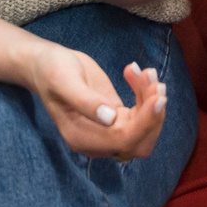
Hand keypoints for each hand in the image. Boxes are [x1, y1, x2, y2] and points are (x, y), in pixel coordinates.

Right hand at [26, 41, 166, 160]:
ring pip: (145, 129)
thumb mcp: (64, 81)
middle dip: (153, 115)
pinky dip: (145, 94)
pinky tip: (134, 70)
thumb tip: (110, 119)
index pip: (123, 140)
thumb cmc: (52, 70)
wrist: (48, 64)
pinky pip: (142, 114)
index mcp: (81, 137)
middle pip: (139, 142)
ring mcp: (108, 132)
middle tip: (155, 82)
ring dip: (152, 101)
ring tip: (147, 72)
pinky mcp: (117, 119)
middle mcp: (96, 141)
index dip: (145, 122)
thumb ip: (85, 101)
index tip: (158, 97)